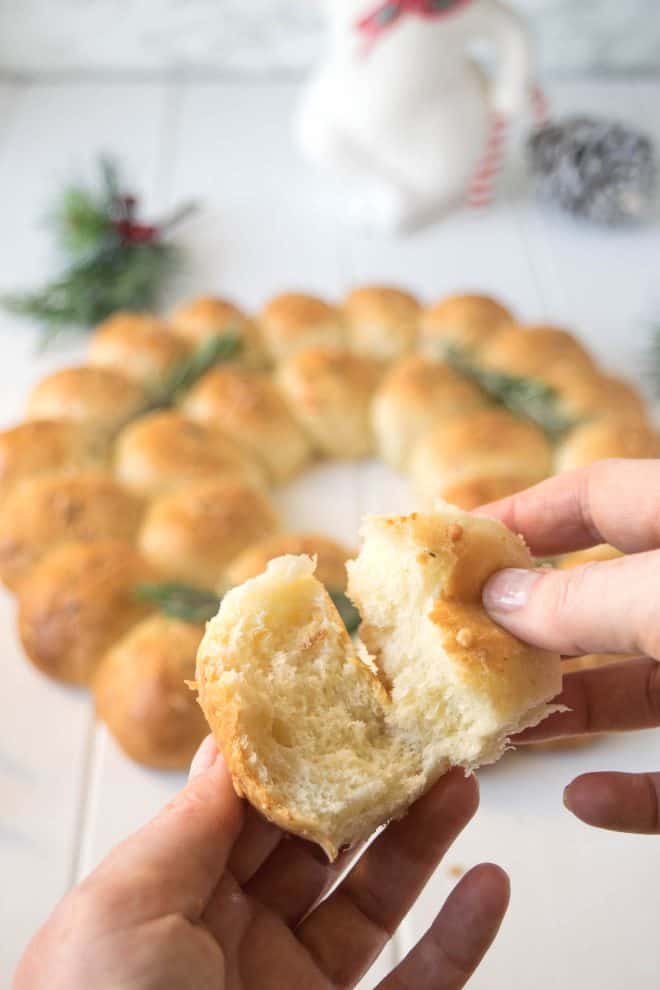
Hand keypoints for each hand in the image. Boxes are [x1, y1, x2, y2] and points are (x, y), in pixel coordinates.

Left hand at [14, 735, 508, 989]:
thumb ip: (188, 823)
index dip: (301, 755)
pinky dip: (459, 939)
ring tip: (461, 783)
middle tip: (417, 732)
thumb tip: (230, 741)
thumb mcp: (124, 905)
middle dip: (370, 786)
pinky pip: (418, 988)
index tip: (345, 702)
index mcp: (179, 897)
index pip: (253, 809)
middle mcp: (239, 937)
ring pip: (373, 904)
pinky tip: (489, 886)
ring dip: (422, 843)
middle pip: (321, 846)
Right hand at [478, 458, 659, 833]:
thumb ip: (581, 602)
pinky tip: (587, 798)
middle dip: (527, 626)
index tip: (448, 545)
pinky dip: (633, 794)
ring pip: (633, 690)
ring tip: (498, 729)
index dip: (520, 513)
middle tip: (453, 646)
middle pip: (600, 601)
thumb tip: (496, 598)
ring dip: (566, 712)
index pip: (594, 496)